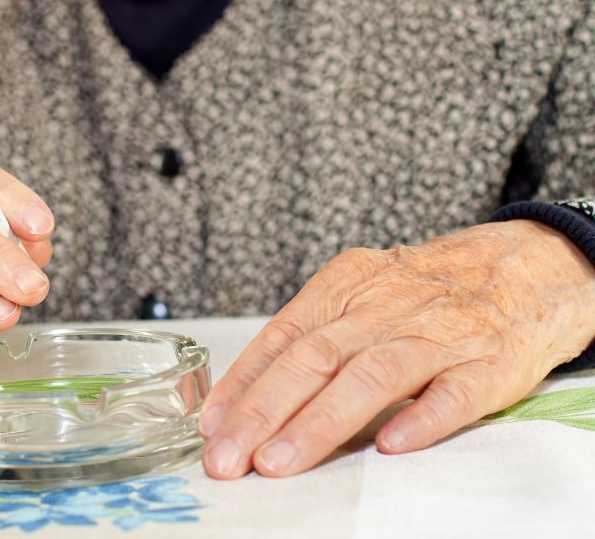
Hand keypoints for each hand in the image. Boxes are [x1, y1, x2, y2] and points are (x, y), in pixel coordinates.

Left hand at [200, 220, 594, 478]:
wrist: (518, 270)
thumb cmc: (421, 293)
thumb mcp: (358, 294)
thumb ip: (308, 338)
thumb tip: (240, 400)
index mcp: (348, 283)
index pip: (283, 335)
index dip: (244, 383)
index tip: (213, 426)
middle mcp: (387, 305)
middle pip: (315, 357)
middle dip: (264, 411)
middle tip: (230, 457)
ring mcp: (438, 334)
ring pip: (371, 376)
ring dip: (319, 422)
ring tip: (279, 462)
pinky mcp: (487, 365)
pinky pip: (453, 393)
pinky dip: (420, 419)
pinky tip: (389, 446)